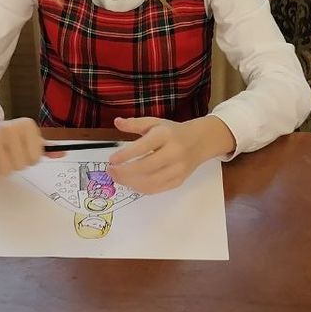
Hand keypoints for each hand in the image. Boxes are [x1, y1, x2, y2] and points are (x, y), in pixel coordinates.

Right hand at [0, 112, 47, 174]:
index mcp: (26, 124)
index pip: (36, 158)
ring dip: (3, 167)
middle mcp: (10, 128)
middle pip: (22, 165)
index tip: (24, 150)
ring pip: (6, 170)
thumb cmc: (9, 135)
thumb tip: (63, 153)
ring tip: (0, 154)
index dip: (30, 158)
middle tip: (10, 153)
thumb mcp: (29, 137)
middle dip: (16, 163)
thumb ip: (46, 147)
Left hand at [107, 115, 233, 193]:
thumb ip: (135, 123)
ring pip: (151, 182)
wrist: (200, 142)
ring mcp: (178, 169)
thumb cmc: (173, 132)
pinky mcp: (178, 181)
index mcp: (166, 135)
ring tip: (117, 177)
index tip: (111, 160)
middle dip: (125, 172)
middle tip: (110, 170)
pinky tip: (130, 182)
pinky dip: (140, 188)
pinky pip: (156, 189)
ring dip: (130, 182)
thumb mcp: (155, 122)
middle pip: (146, 167)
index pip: (144, 146)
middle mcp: (174, 152)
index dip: (126, 154)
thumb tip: (117, 122)